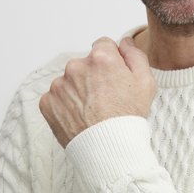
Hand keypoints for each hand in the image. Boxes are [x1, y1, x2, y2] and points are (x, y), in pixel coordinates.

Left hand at [39, 37, 156, 147]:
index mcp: (100, 57)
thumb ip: (135, 55)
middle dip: (93, 76)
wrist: (108, 149)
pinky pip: (56, 98)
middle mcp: (76, 66)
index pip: (103, 45)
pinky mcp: (47, 103)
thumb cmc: (128, 118)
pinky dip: (66, 106)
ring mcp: (59, 85)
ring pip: (70, 81)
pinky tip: (80, 117)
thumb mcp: (146, 82)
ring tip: (92, 111)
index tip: (115, 77)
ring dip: (78, 91)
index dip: (112, 61)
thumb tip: (124, 43)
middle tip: (105, 98)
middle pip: (85, 64)